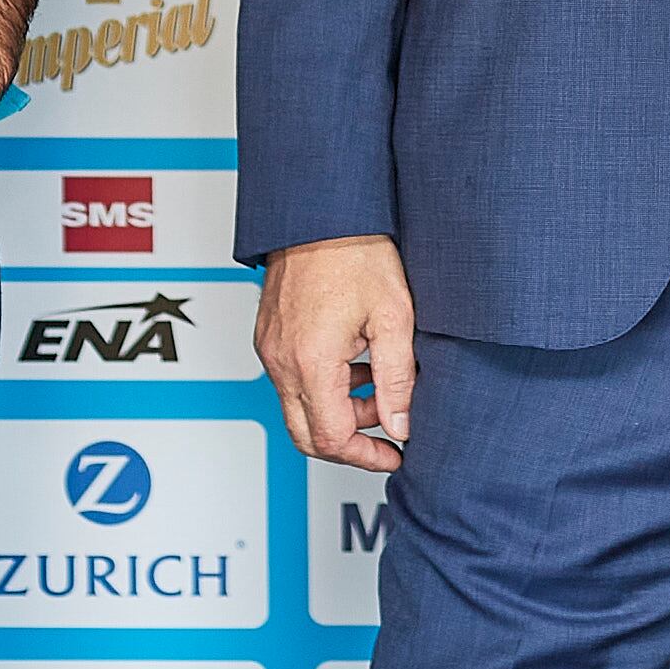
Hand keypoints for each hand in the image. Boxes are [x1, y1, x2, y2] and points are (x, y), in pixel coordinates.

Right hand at [259, 235, 417, 471]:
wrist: (323, 212)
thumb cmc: (357, 253)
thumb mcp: (394, 318)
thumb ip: (397, 379)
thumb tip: (400, 426)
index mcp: (310, 362)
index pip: (330, 439)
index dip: (365, 456)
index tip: (393, 453)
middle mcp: (281, 360)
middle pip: (305, 435)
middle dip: (350, 442)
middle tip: (386, 430)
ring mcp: (270, 348)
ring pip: (298, 407)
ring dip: (339, 409)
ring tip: (378, 381)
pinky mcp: (269, 335)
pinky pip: (291, 379)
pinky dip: (323, 385)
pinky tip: (354, 360)